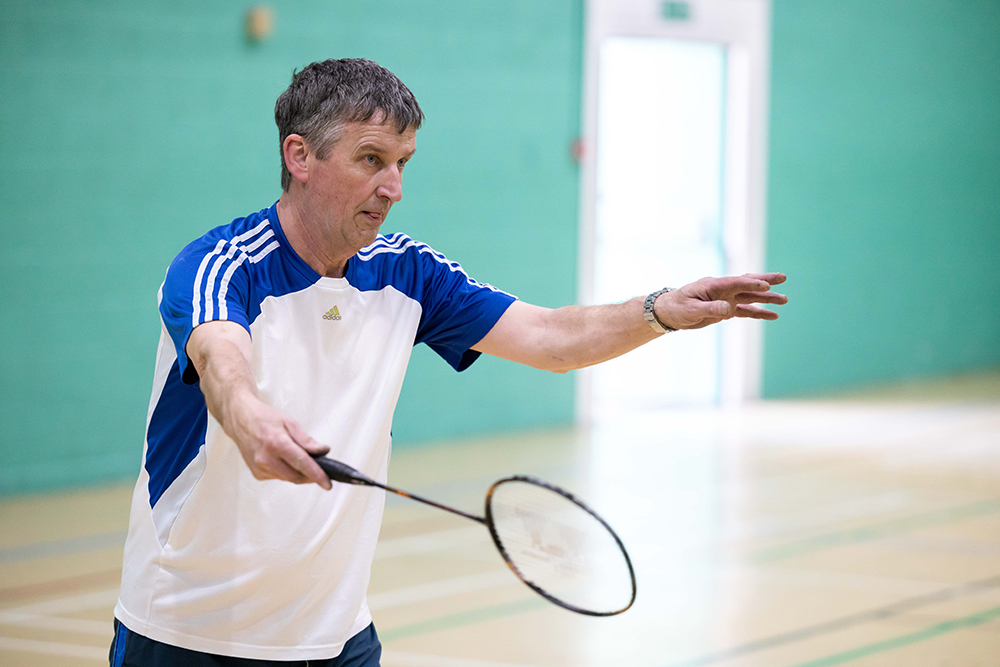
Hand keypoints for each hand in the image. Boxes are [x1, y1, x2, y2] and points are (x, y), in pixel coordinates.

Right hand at [225, 394, 332, 489]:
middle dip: (310, 476)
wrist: (240, 420)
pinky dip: (286, 472)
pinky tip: (284, 460)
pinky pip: (278, 477)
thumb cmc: (264, 418)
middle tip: (320, 469)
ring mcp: (260, 468)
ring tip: (299, 459)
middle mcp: (266, 459)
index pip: (302, 464)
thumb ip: (306, 440)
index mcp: (277, 443)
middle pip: (296, 476)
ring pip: (288, 478)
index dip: (317, 475)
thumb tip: (322, 451)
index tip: (327, 483)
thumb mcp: (290, 422)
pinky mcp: (257, 474)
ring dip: (298, 473)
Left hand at [655, 273, 787, 330]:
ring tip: (785, 300)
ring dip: (767, 298)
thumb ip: (710, 309)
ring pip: (750, 297)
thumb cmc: (677, 307)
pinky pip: (745, 310)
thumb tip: (728, 309)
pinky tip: (773, 315)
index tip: (766, 284)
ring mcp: (725, 299)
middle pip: (747, 283)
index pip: (735, 283)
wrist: (669, 313)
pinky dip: (759, 312)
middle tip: (783, 278)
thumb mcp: (691, 310)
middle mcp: (722, 290)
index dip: (751, 283)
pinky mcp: (726, 310)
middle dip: (765, 281)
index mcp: (713, 285)